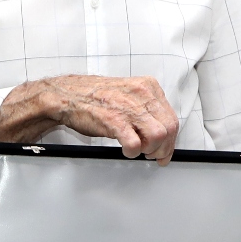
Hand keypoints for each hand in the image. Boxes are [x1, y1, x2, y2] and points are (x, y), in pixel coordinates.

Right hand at [43, 74, 181, 162]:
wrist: (68, 95)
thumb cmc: (96, 97)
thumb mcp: (129, 95)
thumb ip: (147, 109)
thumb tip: (162, 131)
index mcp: (148, 87)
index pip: (172, 118)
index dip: (171, 140)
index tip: (166, 150)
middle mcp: (141, 94)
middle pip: (169, 128)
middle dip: (163, 148)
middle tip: (153, 154)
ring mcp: (128, 107)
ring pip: (158, 136)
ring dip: (150, 150)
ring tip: (139, 150)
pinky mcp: (114, 120)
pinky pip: (135, 143)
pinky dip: (133, 152)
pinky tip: (126, 149)